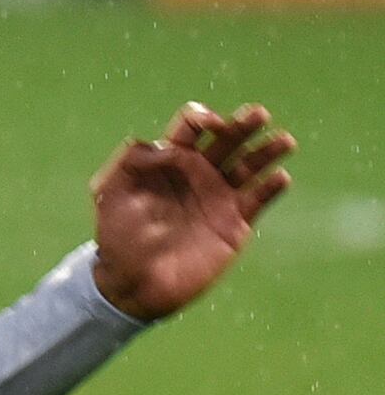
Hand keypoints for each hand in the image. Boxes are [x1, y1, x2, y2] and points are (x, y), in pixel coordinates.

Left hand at [90, 101, 293, 320]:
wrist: (135, 280)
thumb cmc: (118, 235)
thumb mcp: (110, 193)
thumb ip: (128, 161)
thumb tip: (159, 144)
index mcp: (169, 161)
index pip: (191, 128)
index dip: (201, 119)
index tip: (210, 125)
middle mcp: (198, 174)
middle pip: (227, 140)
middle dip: (243, 124)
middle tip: (259, 113)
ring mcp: (219, 197)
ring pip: (249, 166)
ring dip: (267, 151)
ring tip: (285, 140)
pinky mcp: (234, 223)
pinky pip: (258, 199)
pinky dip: (271, 187)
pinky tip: (280, 177)